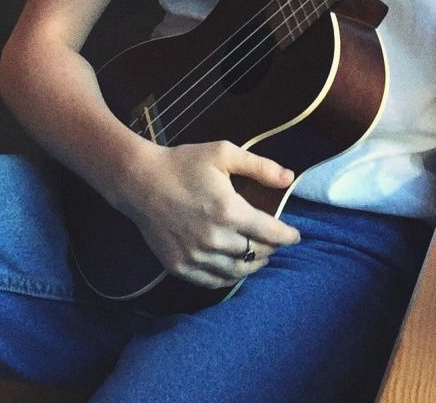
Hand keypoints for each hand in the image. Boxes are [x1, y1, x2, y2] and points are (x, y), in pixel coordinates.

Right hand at [121, 140, 300, 288]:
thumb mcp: (224, 153)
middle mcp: (215, 238)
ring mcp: (196, 256)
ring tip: (260, 257)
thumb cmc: (183, 163)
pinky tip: (235, 268)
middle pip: (256, 254)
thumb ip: (260, 167)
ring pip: (237, 271)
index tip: (296, 236)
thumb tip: (289, 178)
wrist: (140, 180)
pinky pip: (212, 282)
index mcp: (229, 210)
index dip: (288, 237)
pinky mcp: (180, 266)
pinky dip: (229, 277)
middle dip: (271, 249)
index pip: (271, 233)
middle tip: (275, 242)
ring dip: (253, 265)